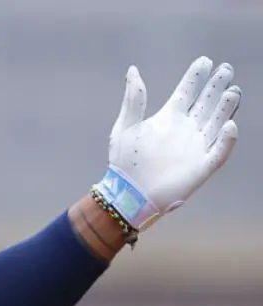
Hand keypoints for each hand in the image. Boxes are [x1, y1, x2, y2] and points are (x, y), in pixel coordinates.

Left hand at [97, 57, 240, 233]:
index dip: (196, 77)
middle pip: (207, 103)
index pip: (187, 92)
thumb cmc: (123, 162)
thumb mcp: (126, 126)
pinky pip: (219, 150)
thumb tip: (133, 70)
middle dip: (216, 87)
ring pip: (216, 122)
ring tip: (232, 91)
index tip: (205, 61)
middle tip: (225, 70)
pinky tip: (228, 125)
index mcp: (168, 118)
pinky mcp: (202, 166)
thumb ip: (134, 99)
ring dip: (225, 107)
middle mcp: (185, 129)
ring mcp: (195, 147)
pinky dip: (226, 139)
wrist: (128, 193)